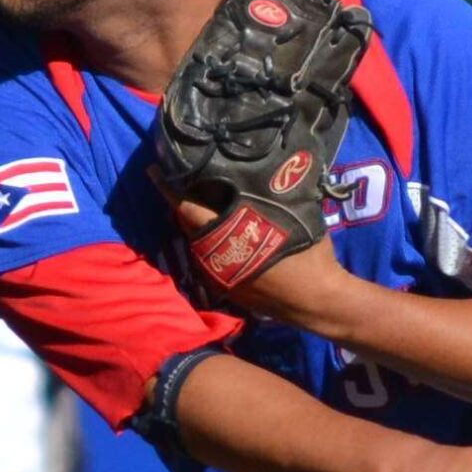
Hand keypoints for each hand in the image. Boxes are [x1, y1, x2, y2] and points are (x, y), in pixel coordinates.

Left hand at [165, 186, 342, 321]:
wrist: (317, 301)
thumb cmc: (308, 255)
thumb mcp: (291, 214)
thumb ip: (266, 196)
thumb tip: (257, 173)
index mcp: (225, 235)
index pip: (186, 207)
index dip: (169, 187)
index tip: (154, 170)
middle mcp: (213, 257)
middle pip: (188, 225)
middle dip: (184, 204)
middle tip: (185, 182)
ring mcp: (218, 276)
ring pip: (198, 244)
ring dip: (199, 225)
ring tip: (207, 206)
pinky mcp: (227, 290)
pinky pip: (211, 260)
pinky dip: (212, 244)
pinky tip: (226, 236)